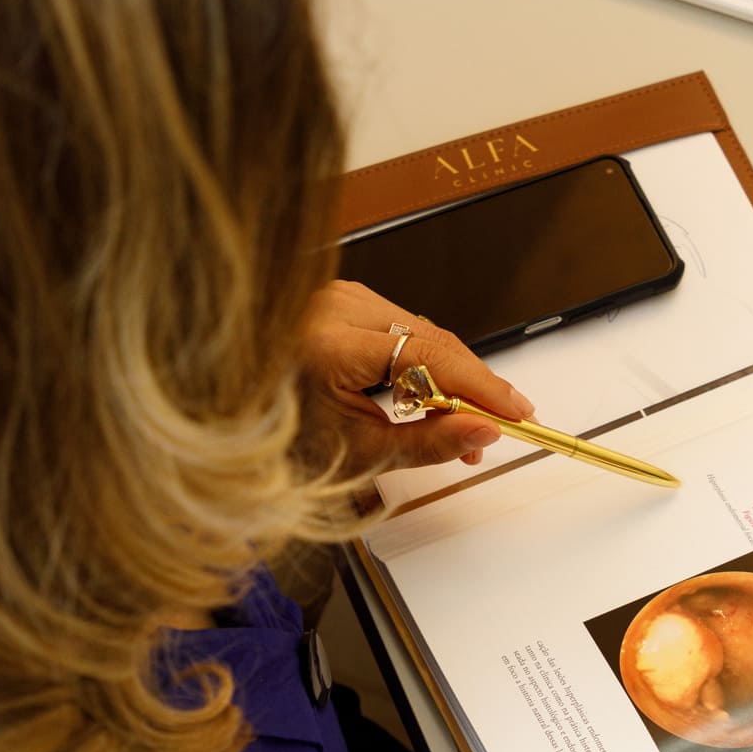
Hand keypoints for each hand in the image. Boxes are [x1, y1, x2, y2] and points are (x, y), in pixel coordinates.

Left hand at [297, 280, 534, 479]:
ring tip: (468, 427)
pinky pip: (406, 331)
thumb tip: (484, 433)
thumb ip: (429, 444)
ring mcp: (342, 299)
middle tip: (505, 426)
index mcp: (330, 344)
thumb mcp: (360, 452)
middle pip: (433, 341)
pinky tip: (439, 399)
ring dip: (453, 380)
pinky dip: (428, 365)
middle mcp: (336, 308)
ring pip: (425, 334)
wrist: (237, 418)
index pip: (427, 356)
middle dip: (474, 388)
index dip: (480, 386)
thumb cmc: (281, 436)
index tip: (514, 413)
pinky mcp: (347, 302)